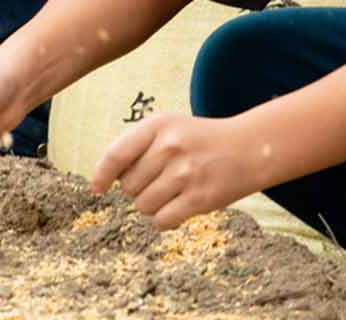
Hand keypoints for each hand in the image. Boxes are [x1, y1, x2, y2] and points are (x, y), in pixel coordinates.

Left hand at [90, 114, 261, 229]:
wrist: (248, 148)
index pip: (116, 154)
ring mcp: (185, 173)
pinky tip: (178, 207)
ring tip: (171, 192)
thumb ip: (137, 146)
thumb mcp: (168, 128)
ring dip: (152, 205)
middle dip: (138, 189)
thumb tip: (105, 178)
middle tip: (159, 181)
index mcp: (158, 126)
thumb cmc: (199, 141)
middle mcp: (169, 147)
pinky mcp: (199, 198)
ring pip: (143, 206)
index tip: (97, 188)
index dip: (101, 174)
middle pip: (128, 186)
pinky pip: (162, 221)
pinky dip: (165, 219)